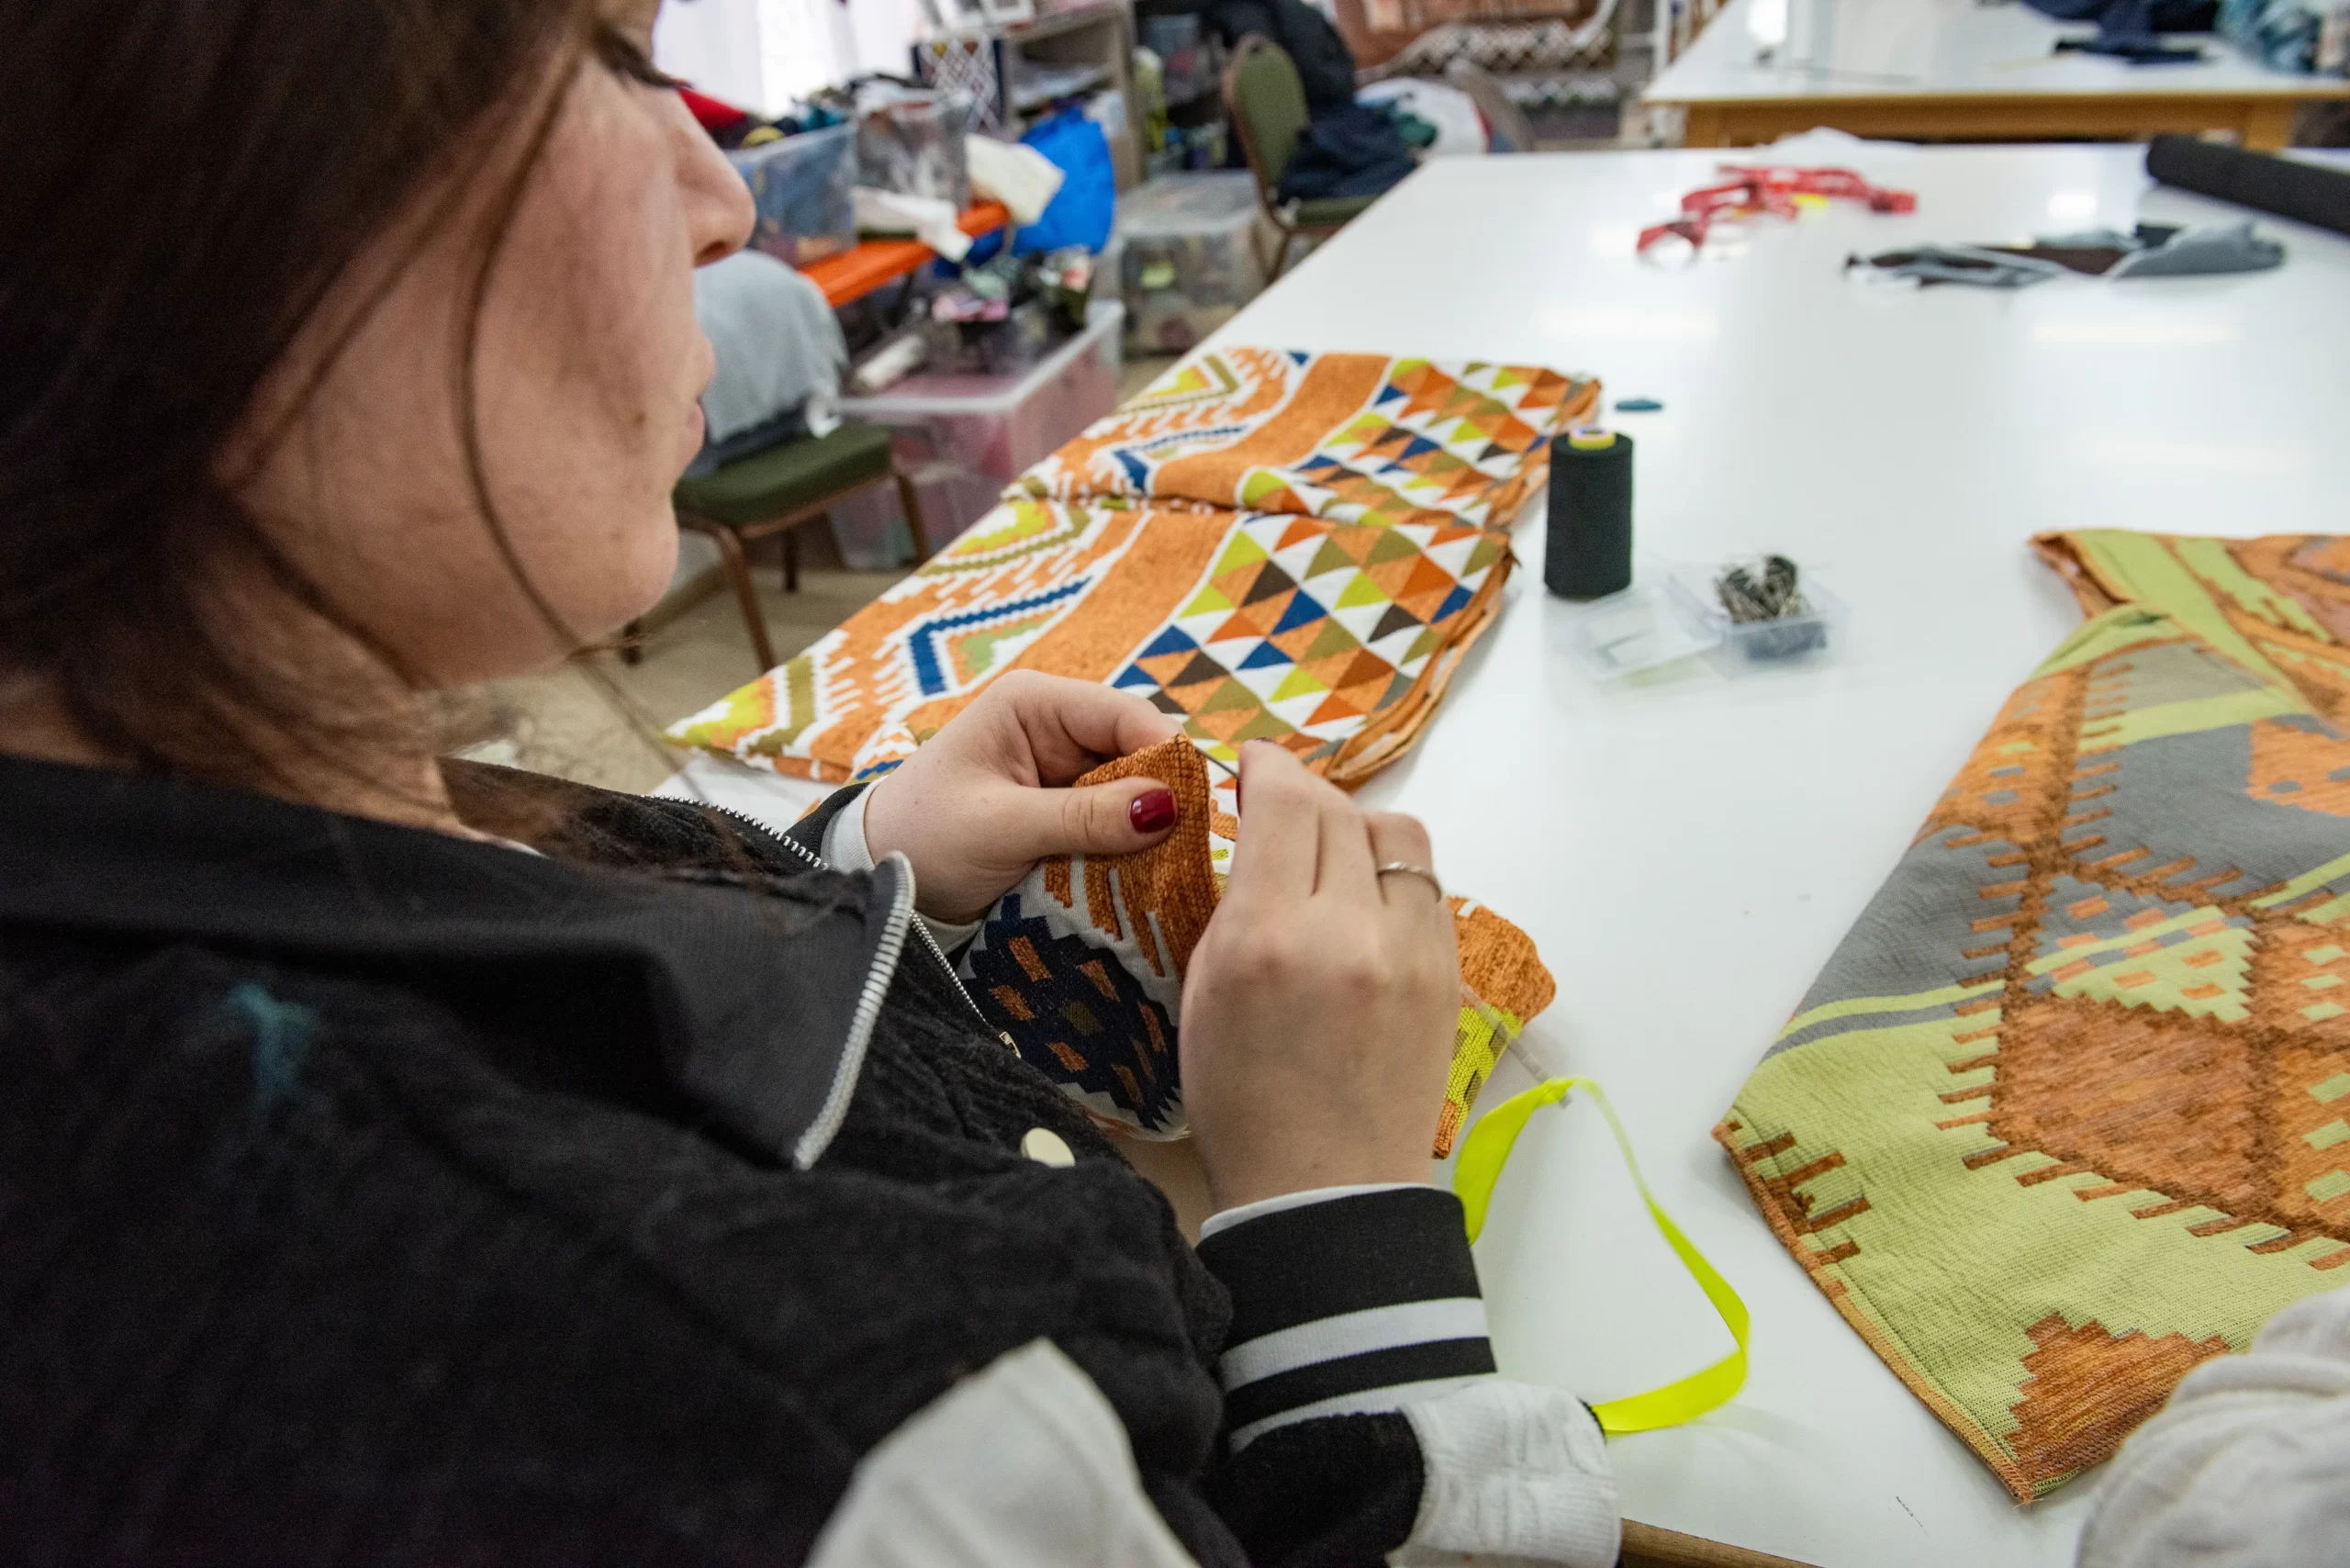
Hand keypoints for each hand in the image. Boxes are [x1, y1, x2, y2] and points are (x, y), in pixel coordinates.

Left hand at [861, 671, 1183, 922]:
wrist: (877, 878)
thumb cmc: (923, 839)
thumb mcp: (1003, 828)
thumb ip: (1085, 817)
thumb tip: (1167, 808)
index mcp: (1035, 703)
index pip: (1127, 716)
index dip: (1167, 759)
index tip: (1194, 813)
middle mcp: (1056, 726)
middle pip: (1139, 754)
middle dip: (1160, 801)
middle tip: (1185, 854)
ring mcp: (1062, 769)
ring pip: (1133, 793)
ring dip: (1146, 832)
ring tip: (1166, 871)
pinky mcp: (1065, 809)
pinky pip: (1114, 823)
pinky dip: (1127, 849)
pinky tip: (1139, 877)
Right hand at [1178, 741, 1458, 1212]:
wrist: (1324, 1188)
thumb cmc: (1239, 1099)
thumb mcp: (1203, 991)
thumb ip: (1233, 902)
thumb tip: (1256, 833)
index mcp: (1268, 937)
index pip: (1281, 799)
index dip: (1264, 766)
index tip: (1250, 766)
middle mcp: (1347, 930)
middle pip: (1337, 808)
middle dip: (1302, 793)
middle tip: (1278, 806)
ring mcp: (1410, 950)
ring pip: (1396, 833)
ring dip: (1357, 827)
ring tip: (1330, 852)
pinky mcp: (1448, 973)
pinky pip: (1426, 885)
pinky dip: (1393, 876)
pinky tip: (1365, 901)